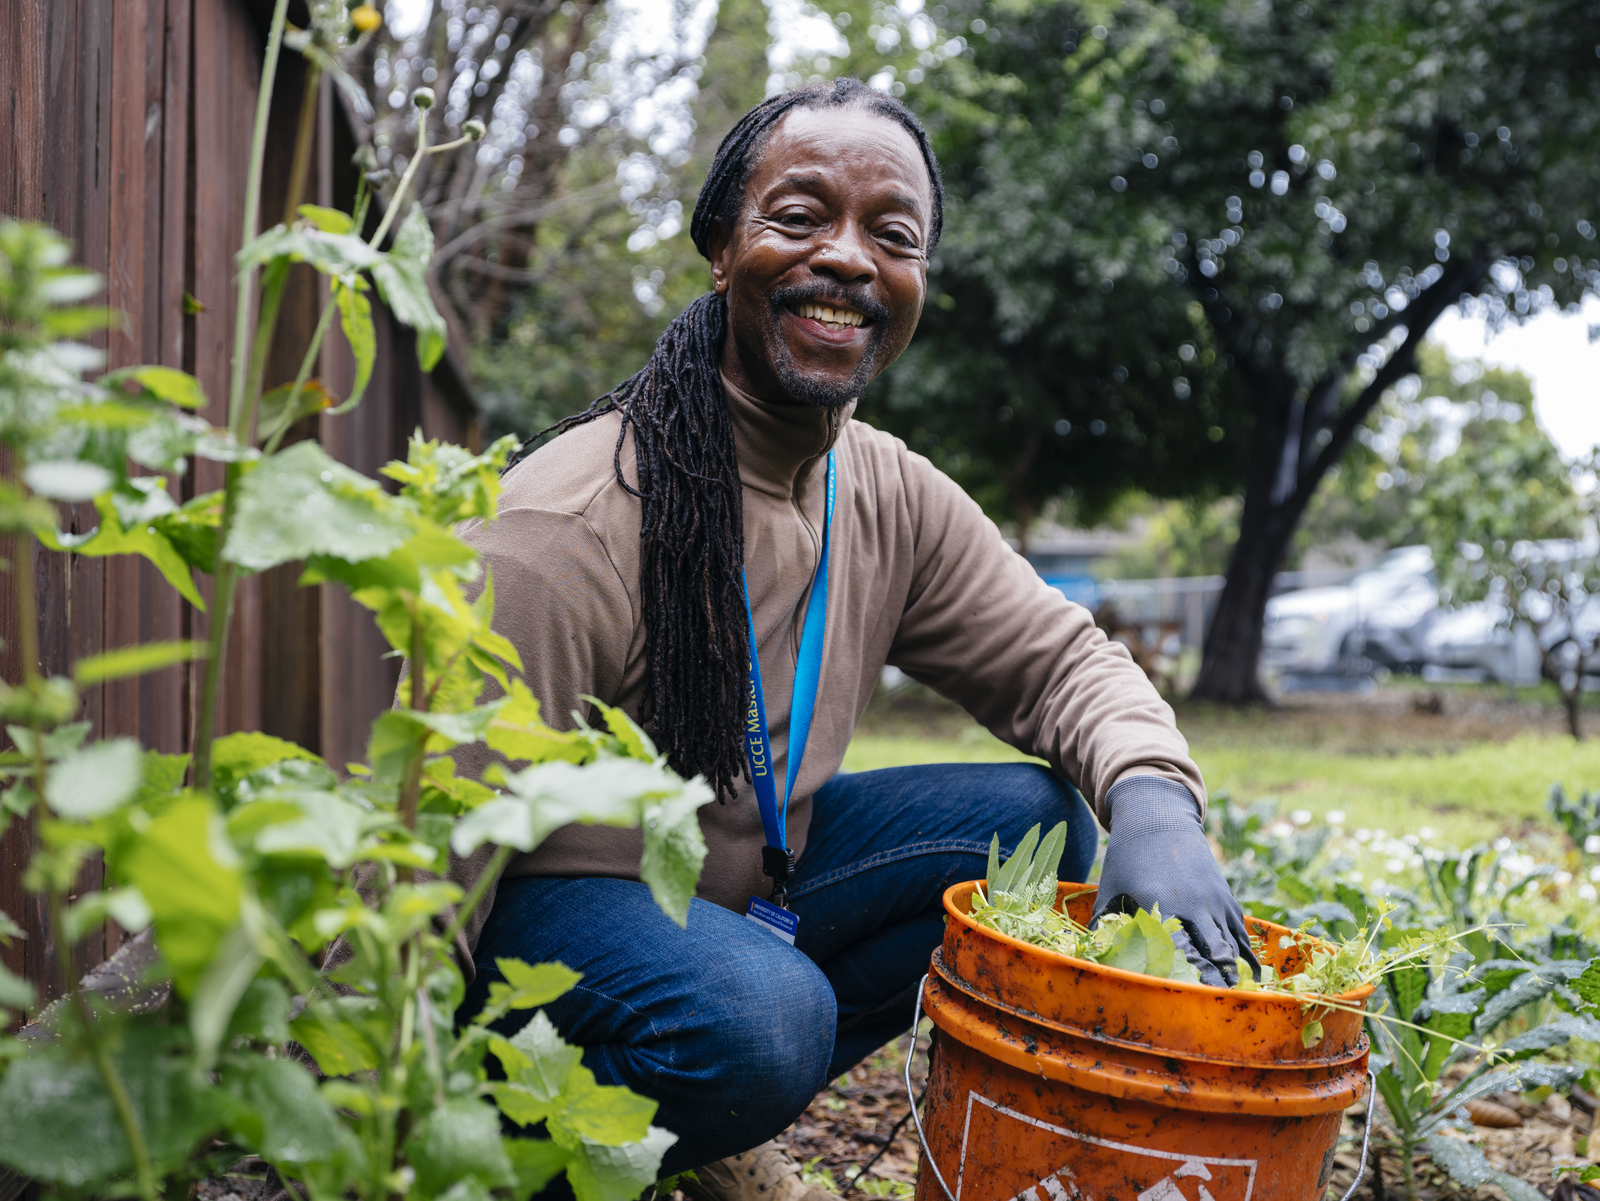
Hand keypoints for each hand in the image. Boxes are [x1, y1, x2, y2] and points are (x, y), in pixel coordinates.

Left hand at [1091, 775, 1259, 986]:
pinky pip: (1240, 930)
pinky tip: (1249, 975)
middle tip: (1219, 1005)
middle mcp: (1193, 903)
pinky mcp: (1225, 896)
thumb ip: (1104, 919)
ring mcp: (1213, 900)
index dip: (1187, 973)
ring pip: (1231, 943)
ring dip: (1236, 972)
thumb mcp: (1111, 885)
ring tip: (1238, 998)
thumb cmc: (1128, 854)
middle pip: (1212, 950)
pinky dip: (1245, 953)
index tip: (1192, 997)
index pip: (1178, 947)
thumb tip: (1093, 951)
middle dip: (1217, 980)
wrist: (1159, 815)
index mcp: (1160, 903)